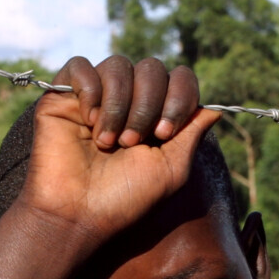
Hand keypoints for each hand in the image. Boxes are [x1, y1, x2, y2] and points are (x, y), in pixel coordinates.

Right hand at [14, 55, 218, 253]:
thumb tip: (216, 109)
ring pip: (118, 65)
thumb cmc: (124, 198)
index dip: (179, 97)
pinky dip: (89, 89)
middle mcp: (127, 100)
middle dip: (147, 105)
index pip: (179, 78)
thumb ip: (192, 134)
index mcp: (155, 115)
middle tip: (130, 143)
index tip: (164, 134)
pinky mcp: (62, 96)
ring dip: (118, 105)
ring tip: (107, 142)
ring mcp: (95, 96)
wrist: (78, 214)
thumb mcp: (171, 168)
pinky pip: (80, 66)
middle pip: (151, 68)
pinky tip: (87, 120)